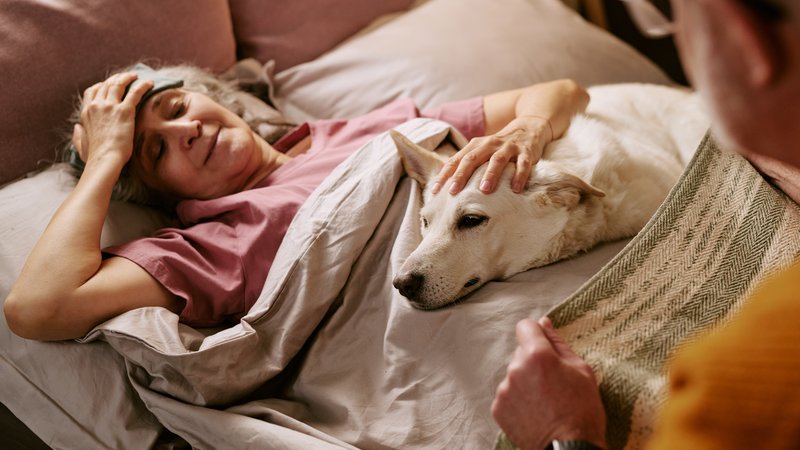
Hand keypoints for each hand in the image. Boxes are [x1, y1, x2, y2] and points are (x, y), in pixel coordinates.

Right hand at [72, 72, 152, 168]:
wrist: (105, 159)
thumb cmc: (95, 156)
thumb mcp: (81, 145)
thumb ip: (78, 134)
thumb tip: (77, 127)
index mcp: (86, 112)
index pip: (91, 91)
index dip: (100, 85)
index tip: (108, 84)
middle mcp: (96, 106)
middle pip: (106, 84)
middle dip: (116, 78)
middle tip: (125, 77)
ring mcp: (110, 107)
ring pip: (118, 84)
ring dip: (128, 77)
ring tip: (136, 76)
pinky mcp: (124, 111)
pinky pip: (135, 92)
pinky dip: (143, 86)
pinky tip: (150, 84)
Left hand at [431, 115, 551, 194]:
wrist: (528, 127)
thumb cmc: (499, 146)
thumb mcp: (482, 151)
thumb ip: (467, 163)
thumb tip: (446, 184)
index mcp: (476, 145)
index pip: (456, 160)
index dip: (444, 175)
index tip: (434, 191)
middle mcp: (490, 144)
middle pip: (473, 159)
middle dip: (462, 175)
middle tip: (453, 191)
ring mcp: (508, 147)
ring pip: (497, 160)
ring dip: (490, 174)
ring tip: (484, 190)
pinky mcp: (526, 152)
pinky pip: (522, 164)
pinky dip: (519, 176)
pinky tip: (516, 189)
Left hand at [491, 317, 606, 449]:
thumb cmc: (582, 410)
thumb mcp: (581, 370)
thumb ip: (558, 343)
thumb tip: (544, 322)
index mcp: (537, 354)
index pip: (525, 326)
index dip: (536, 334)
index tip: (545, 347)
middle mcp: (515, 368)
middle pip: (521, 353)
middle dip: (534, 362)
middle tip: (553, 383)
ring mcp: (504, 389)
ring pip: (514, 375)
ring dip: (525, 382)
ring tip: (545, 402)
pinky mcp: (498, 408)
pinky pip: (507, 395)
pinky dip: (518, 400)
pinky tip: (534, 412)